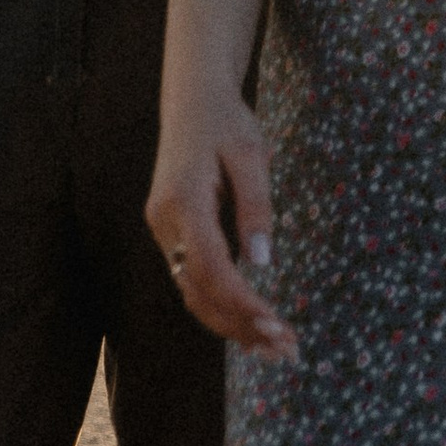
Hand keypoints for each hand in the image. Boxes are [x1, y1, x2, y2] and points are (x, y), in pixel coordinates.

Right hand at [146, 89, 295, 360]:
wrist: (192, 98)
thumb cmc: (226, 120)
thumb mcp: (250, 152)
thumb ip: (255, 205)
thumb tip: (261, 262)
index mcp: (183, 200)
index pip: (210, 267)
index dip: (242, 302)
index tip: (276, 324)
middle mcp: (164, 221)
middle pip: (197, 291)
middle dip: (239, 325)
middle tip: (284, 348)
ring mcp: (161, 229)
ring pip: (191, 292)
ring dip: (230, 323)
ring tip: (272, 345)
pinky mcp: (168, 232)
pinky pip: (190, 279)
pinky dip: (218, 305)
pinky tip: (248, 320)